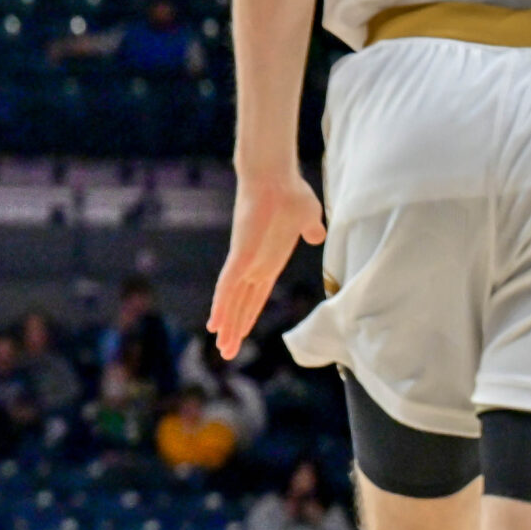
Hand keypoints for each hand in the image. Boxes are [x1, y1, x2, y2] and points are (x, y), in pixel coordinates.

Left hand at [207, 166, 324, 358]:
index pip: (255, 296)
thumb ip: (310, 230)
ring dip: (228, 326)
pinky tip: (214, 324)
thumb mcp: (308, 217)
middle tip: (226, 352)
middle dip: (235, 329)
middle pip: (242, 305)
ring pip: (232, 302)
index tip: (241, 333)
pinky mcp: (239, 256)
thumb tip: (316, 235)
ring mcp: (245, 262)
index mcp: (268, 262)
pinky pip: (227, 286)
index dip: (248, 315)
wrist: (275, 177)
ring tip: (222, 348)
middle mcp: (253, 267)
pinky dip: (221, 306)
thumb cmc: (291, 193)